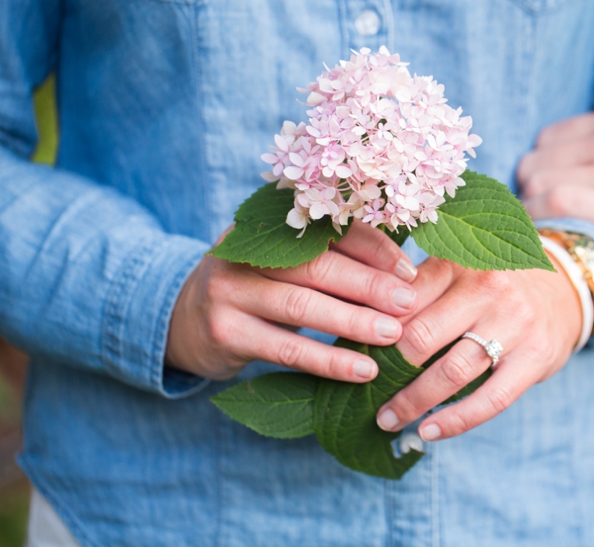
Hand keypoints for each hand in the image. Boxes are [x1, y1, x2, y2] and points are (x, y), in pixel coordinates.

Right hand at [166, 221, 418, 381]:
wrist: (184, 320)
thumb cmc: (257, 288)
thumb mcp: (285, 263)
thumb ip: (330, 256)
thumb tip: (403, 268)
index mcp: (267, 222)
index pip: (328, 228)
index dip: (373, 248)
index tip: (409, 270)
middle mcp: (243, 249)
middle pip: (316, 264)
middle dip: (369, 284)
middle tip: (408, 303)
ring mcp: (229, 289)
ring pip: (302, 305)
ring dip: (354, 322)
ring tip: (393, 335)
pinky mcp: (226, 332)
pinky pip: (288, 349)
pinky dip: (329, 361)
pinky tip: (362, 371)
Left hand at [375, 255, 580, 440]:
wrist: (563, 287)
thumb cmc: (491, 284)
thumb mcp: (457, 269)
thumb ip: (415, 289)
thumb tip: (358, 321)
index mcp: (459, 262)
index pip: (402, 300)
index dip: (372, 330)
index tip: (351, 353)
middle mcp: (487, 288)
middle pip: (421, 337)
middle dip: (385, 371)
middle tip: (361, 391)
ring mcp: (514, 323)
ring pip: (452, 372)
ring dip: (412, 402)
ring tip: (387, 419)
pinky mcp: (536, 357)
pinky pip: (491, 399)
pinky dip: (456, 421)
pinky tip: (428, 432)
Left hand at [517, 105, 593, 278]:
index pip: (549, 138)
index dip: (537, 169)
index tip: (537, 194)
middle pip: (535, 160)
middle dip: (526, 191)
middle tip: (530, 222)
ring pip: (538, 181)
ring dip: (527, 211)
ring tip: (535, 236)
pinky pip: (554, 205)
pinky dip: (538, 222)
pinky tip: (543, 240)